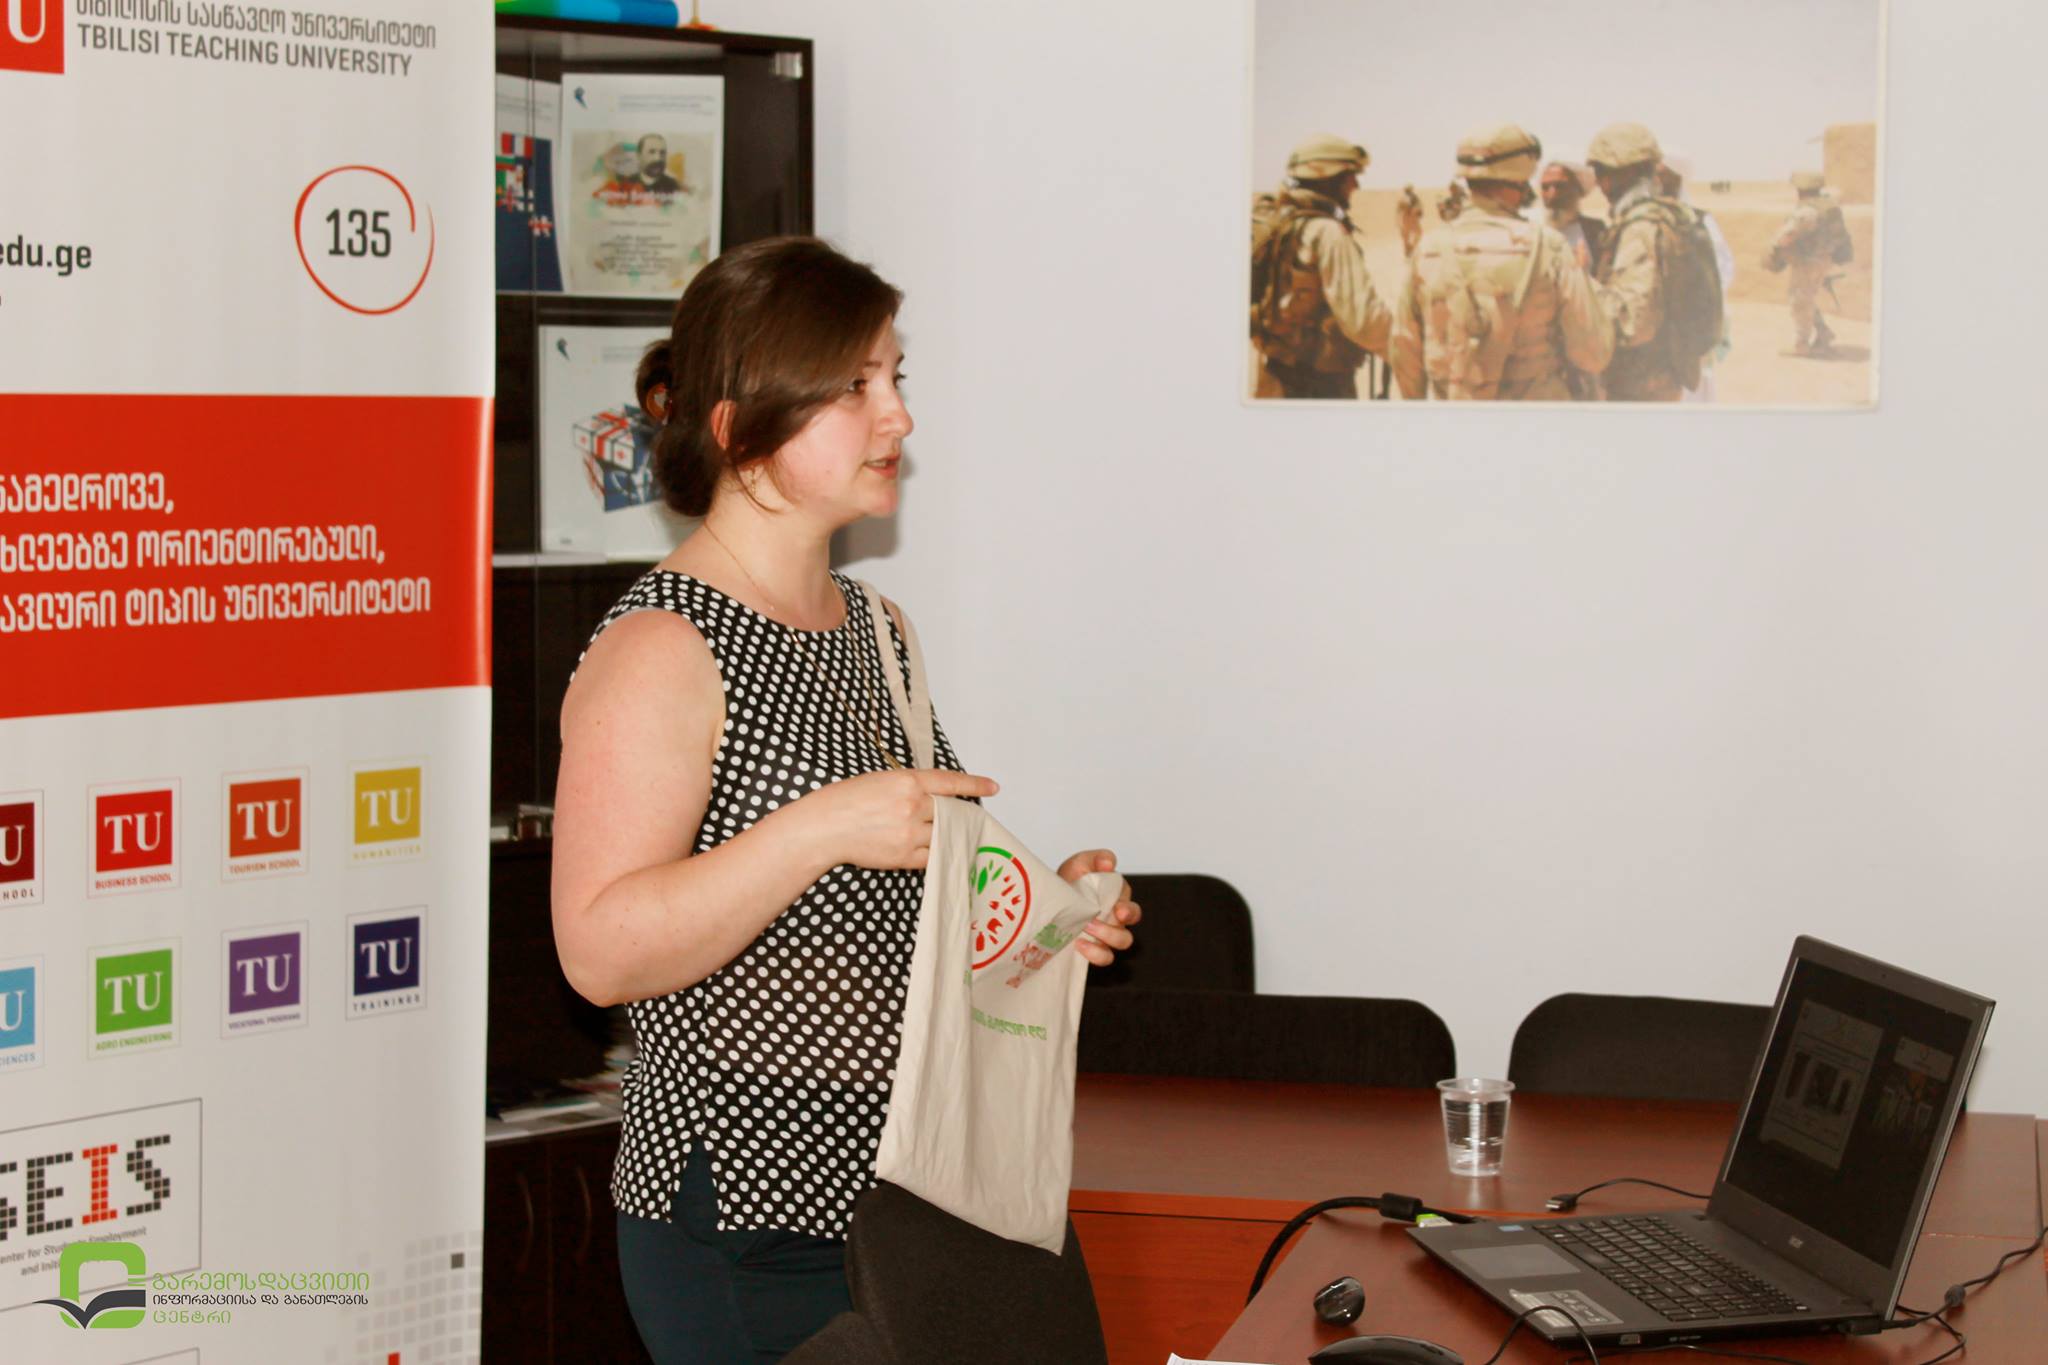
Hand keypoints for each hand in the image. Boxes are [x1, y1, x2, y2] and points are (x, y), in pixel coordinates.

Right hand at [795, 768, 998, 870]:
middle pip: (951, 812)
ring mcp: (909, 833)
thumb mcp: (880, 780)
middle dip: (960, 816)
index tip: (992, 787)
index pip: (950, 782)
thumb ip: (908, 787)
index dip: (975, 784)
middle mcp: (913, 806)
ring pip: (944, 836)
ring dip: (947, 836)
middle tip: (966, 818)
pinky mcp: (903, 856)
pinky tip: (930, 850)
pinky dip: (934, 853)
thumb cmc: (845, 800)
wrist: (823, 827)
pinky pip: (931, 857)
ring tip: (943, 835)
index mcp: (907, 781)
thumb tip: (931, 797)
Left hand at [1058, 849, 1141, 967]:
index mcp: (1116, 902)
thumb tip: (1109, 863)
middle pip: (1127, 934)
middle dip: (1114, 931)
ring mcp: (1103, 938)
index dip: (1128, 912)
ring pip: (1117, 947)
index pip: (1131, 910)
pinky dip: (1094, 954)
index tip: (1119, 910)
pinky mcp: (1091, 949)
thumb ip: (1098, 858)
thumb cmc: (1071, 879)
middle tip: (1093, 923)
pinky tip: (1079, 945)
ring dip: (1104, 939)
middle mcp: (1113, 923)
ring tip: (1084, 929)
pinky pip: (1103, 958)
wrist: (1049, 897)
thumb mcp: (1081, 862)